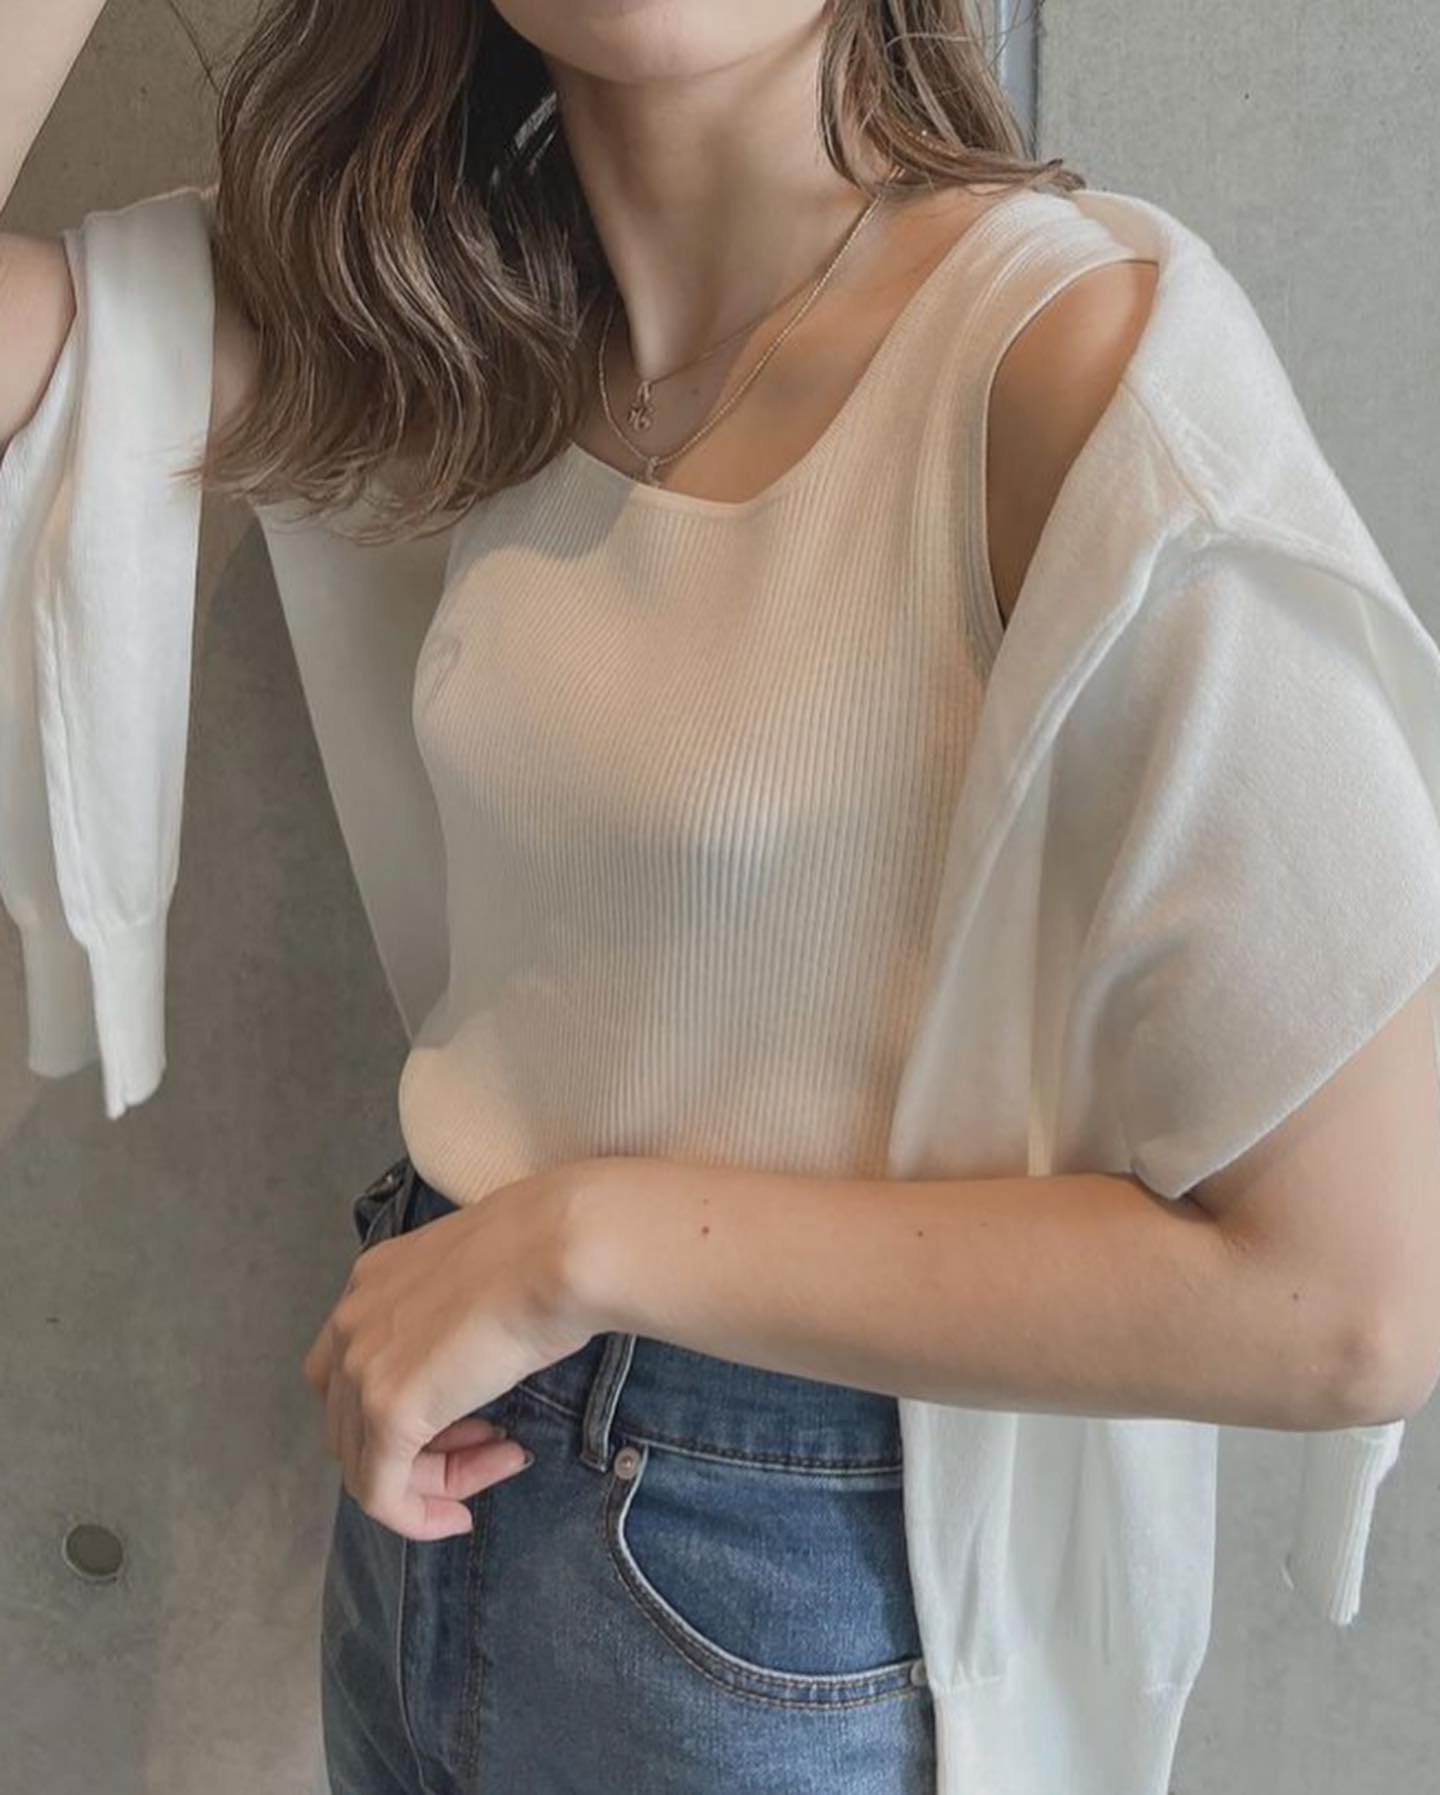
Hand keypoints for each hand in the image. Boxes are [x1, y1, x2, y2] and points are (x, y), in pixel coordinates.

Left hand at [301, 1167, 594, 1540]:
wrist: (559, 1249)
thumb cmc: (547, 1253)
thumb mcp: (483, 1279)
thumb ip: (456, 1319)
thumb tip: (475, 1359)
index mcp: (372, 1280)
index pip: (356, 1367)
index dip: (410, 1401)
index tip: (474, 1416)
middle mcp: (351, 1321)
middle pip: (354, 1420)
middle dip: (422, 1445)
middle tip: (492, 1444)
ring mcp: (362, 1368)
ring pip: (366, 1461)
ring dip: (433, 1477)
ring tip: (500, 1461)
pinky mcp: (388, 1413)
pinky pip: (381, 1495)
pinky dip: (415, 1517)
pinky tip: (459, 1518)